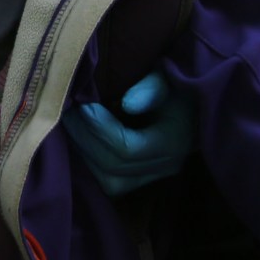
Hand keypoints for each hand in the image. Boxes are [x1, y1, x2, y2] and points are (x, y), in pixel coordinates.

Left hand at [62, 73, 195, 198]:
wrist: (193, 99)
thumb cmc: (178, 82)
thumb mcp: (168, 77)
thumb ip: (151, 88)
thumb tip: (128, 103)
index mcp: (173, 142)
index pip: (127, 148)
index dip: (98, 128)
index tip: (81, 103)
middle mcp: (166, 166)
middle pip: (113, 168)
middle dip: (84, 140)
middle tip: (66, 111)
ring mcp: (156, 175)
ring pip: (110, 182)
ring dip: (85, 155)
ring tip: (70, 125)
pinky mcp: (145, 177)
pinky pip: (112, 181)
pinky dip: (92, 162)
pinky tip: (80, 138)